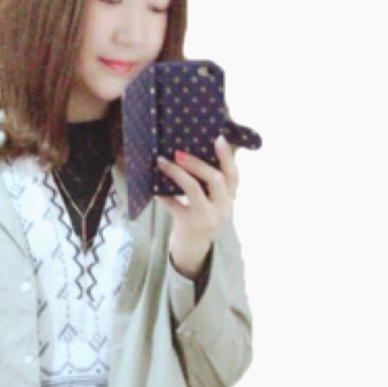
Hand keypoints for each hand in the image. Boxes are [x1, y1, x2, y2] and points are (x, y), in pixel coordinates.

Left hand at [156, 134, 240, 278]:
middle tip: (178, 152)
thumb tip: (190, 151)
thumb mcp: (213, 201)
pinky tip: (153, 188)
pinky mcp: (189, 225)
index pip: (233, 175)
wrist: (194, 248)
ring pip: (194, 189)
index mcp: (230, 198)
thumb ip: (210, 183)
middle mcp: (222, 208)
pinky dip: (162, 195)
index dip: (227, 156)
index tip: (218, 138)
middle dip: (197, 163)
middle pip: (215, 179)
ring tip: (162, 162)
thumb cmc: (202, 217)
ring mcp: (206, 218)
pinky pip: (174, 206)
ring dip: (177, 173)